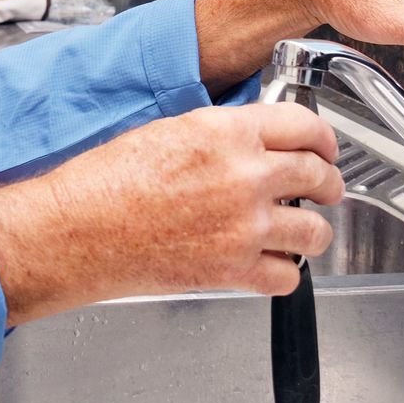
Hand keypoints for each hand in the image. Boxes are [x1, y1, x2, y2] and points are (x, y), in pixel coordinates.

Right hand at [0, 103, 342, 324]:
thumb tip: (253, 142)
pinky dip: (284, 273)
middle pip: (318, 175)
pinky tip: (267, 264)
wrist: (76, 231)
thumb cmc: (103, 183)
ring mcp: (244, 227)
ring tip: (298, 231)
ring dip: (311, 231)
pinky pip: (289, 276)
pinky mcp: (234, 270)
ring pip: (316, 231)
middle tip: (323, 188)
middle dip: (327, 182)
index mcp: (225, 133)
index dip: (324, 138)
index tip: (325, 147)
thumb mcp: (167, 131)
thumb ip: (220, 135)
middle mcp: (244, 176)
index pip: (304, 126)